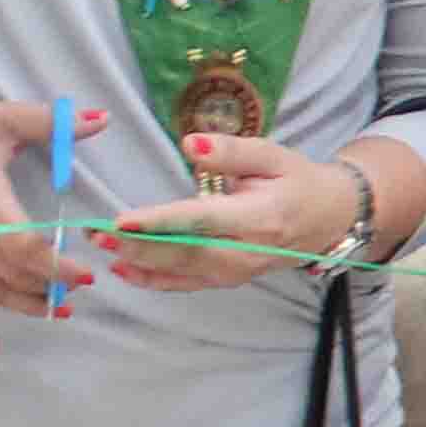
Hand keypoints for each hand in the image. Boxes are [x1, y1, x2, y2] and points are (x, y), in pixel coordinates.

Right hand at [0, 96, 108, 353]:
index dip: (55, 266)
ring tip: (56, 309)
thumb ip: (53, 122)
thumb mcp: (3, 118)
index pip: (21, 243)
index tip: (85, 276)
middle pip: (7, 271)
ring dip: (23, 305)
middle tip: (77, 291)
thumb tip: (102, 119)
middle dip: (47, 287)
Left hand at [105, 133, 362, 294]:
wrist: (330, 219)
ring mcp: (239, 271)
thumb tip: (188, 142)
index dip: (161, 221)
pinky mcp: (230, 279)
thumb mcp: (273, 155)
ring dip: (140, 260)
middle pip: (186, 251)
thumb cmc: (298, 180)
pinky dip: (154, 280)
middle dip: (138, 244)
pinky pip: (188, 284)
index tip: (123, 218)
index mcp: (260, 216)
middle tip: (95, 232)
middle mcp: (248, 250)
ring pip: (183, 270)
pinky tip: (124, 270)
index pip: (202, 220)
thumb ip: (231, 151)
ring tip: (101, 248)